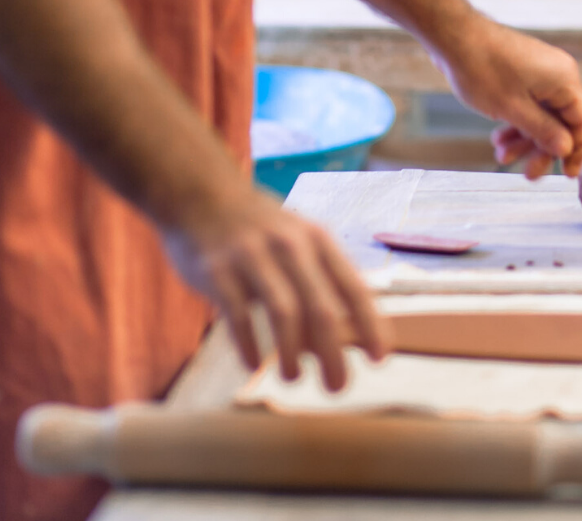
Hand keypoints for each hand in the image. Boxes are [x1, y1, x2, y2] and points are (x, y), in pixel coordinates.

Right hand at [162, 186, 390, 388]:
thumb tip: (339, 340)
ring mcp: (254, 256)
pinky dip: (249, 345)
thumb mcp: (297, 240)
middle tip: (338, 387)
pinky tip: (252, 364)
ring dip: (292, 354)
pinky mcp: (218, 270)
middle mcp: (291, 246)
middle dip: (334, 353)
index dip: (370, 324)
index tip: (380, 358)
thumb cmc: (258, 229)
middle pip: (322, 308)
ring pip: (285, 313)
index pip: (353, 287)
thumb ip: (317, 281)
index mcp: (318, 239)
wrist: (201, 194)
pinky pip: (239, 316)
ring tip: (294, 378)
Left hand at [435, 15, 581, 177]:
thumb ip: (543, 131)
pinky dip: (516, 123)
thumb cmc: (483, 70)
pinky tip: (499, 138)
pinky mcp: (524, 73)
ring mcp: (540, 73)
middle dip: (541, 149)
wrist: (455, 38)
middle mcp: (557, 74)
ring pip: (541, 116)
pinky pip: (528, 104)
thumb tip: (567, 149)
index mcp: (564, 80)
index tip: (566, 176)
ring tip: (501, 155)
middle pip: (560, 121)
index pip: (581, 121)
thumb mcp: (514, 109)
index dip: (576, 150)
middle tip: (527, 175)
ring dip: (524, 139)